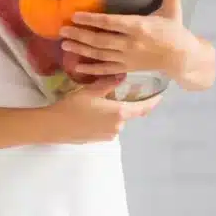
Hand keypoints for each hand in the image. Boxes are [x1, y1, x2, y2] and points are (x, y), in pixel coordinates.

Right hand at [45, 75, 161, 142]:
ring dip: (112, 112)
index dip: (153, 102)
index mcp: (120, 112)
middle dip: (124, 104)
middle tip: (115, 93)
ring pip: (117, 120)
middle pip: (128, 113)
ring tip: (98, 104)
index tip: (160, 95)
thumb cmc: (73, 106)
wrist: (55, 126)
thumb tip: (122, 75)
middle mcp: (119, 126)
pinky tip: (91, 114)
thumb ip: (109, 83)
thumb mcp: (90, 90)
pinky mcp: (100, 140)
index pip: (143, 108)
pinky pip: (108, 127)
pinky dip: (104, 120)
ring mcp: (110, 135)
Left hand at [57, 0, 200, 81]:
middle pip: (101, 40)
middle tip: (62, 30)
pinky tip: (77, 66)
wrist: (182, 58)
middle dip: (80, 35)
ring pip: (100, 55)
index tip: (76, 15)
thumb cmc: (175, 32)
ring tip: (64, 44)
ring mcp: (128, 58)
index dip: (93, 19)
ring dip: (81, 50)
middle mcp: (131, 44)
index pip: (112, 23)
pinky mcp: (127, 68)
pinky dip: (91, 69)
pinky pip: (106, 70)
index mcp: (140, 27)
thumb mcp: (173, 10)